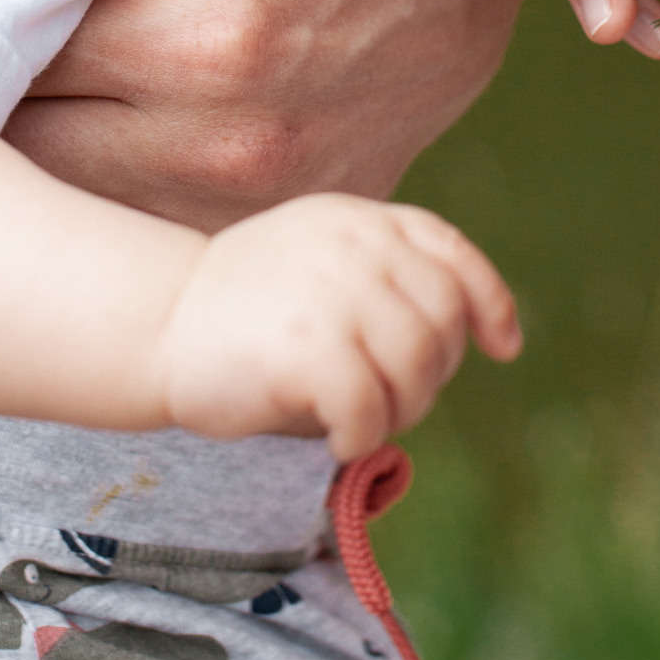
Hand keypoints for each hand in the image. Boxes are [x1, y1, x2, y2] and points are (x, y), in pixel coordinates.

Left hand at [0, 0, 514, 226]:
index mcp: (202, 36)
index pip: (6, 44)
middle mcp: (216, 146)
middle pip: (14, 140)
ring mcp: (236, 207)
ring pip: (53, 196)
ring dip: (16, 137)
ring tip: (4, 61)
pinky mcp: (251, 234)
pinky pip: (114, 224)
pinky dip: (75, 177)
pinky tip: (70, 109)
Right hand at [157, 192, 520, 457]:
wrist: (156, 324)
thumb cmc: (244, 312)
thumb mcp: (320, 264)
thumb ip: (383, 278)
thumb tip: (473, 339)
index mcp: (359, 220)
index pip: (450, 253)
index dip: (490, 301)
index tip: (503, 346)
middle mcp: (355, 246)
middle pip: (442, 322)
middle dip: (431, 375)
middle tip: (387, 402)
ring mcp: (334, 294)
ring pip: (417, 368)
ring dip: (400, 411)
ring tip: (360, 421)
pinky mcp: (309, 348)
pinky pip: (372, 410)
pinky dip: (363, 436)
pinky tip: (336, 439)